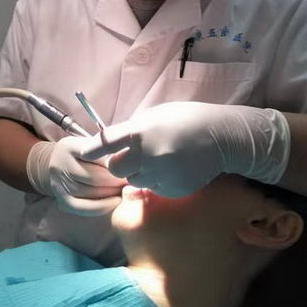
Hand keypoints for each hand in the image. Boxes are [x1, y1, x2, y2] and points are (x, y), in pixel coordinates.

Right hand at [26, 137, 126, 215]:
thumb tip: (129, 159)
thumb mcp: (91, 144)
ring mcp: (59, 184)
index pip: (94, 156)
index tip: (129, 166)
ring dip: (111, 193)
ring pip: (89, 192)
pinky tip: (115, 202)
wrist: (59, 163)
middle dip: (115, 180)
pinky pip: (82, 207)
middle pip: (92, 176)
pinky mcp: (62, 199)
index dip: (114, 163)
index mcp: (69, 146)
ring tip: (125, 190)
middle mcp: (60, 165)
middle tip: (131, 181)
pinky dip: (101, 206)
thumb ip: (106, 149)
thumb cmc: (83, 152)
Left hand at [80, 102, 290, 197]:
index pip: (106, 143)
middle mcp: (148, 155)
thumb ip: (132, 130)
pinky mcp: (173, 190)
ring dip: (138, 172)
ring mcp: (161, 174)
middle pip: (115, 169)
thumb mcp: (154, 116)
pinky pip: (153, 189)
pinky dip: (156, 181)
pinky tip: (170, 169)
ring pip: (134, 180)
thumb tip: (111, 141)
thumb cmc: (185, 120)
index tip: (85, 152)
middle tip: (130, 156)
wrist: (221, 137)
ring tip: (156, 159)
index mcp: (141, 131)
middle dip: (118, 164)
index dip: (92, 149)